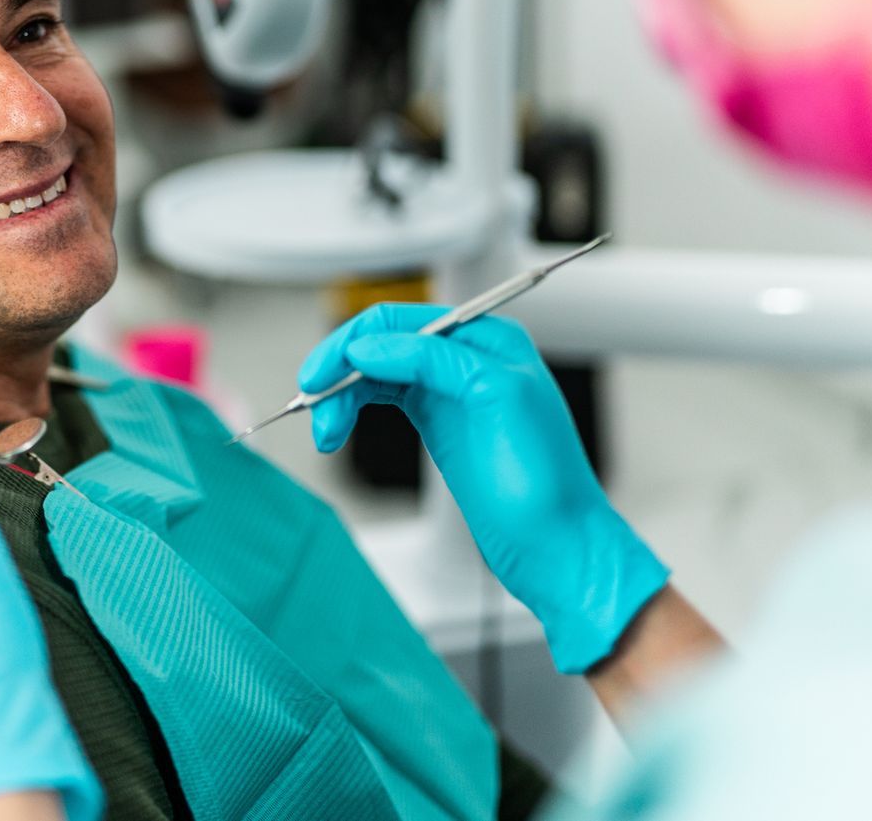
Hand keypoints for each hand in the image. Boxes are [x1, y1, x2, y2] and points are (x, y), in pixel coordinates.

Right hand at [300, 305, 668, 673]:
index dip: (352, 343)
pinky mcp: (438, 425)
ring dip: (342, 397)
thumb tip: (369, 345)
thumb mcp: (494, 399)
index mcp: (487, 339)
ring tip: (325, 434)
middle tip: (312, 407)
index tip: (320, 377)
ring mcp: (450, 392)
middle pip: (380, 343)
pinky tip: (338, 431)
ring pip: (376, 373)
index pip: (400, 319)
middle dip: (340, 371)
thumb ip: (433, 360)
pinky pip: (384, 399)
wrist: (558, 552)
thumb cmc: (545, 486)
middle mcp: (466, 358)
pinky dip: (354, 410)